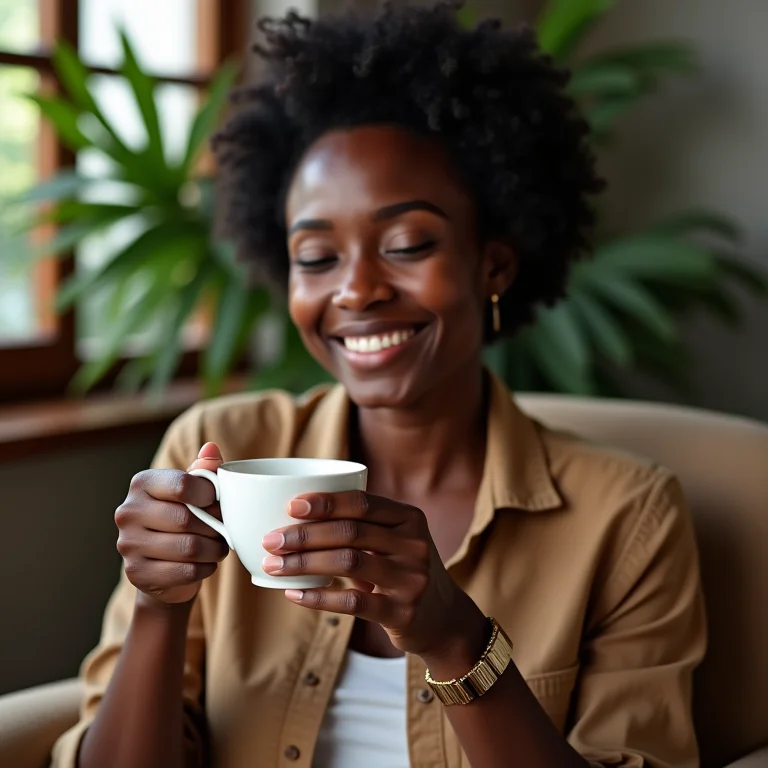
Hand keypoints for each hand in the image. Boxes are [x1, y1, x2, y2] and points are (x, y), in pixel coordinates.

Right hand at [115, 442, 229, 605]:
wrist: (164, 566)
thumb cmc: (183, 519)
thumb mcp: (194, 492)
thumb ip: (204, 471)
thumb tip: (211, 449)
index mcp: (142, 483)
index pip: (183, 485)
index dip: (210, 495)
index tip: (218, 502)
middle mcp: (128, 511)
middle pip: (187, 519)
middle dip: (215, 527)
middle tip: (224, 530)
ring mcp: (128, 544)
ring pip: (189, 547)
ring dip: (214, 549)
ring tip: (218, 547)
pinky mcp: (136, 573)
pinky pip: (185, 571)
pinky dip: (205, 568)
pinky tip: (206, 564)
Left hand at [261, 491, 481, 657]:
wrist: (443, 618)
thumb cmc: (402, 571)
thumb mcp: (395, 541)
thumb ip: (360, 526)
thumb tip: (294, 516)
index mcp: (410, 518)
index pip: (362, 502)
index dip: (325, 502)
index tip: (291, 506)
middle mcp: (414, 544)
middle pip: (350, 532)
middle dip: (305, 535)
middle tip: (271, 540)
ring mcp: (412, 579)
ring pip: (348, 563)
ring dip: (304, 564)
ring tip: (273, 566)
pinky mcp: (402, 612)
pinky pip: (352, 602)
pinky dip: (318, 597)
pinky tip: (294, 595)